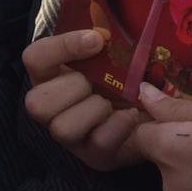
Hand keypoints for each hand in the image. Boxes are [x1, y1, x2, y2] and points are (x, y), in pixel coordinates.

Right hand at [23, 29, 144, 170]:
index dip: (61, 47)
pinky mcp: (93, 156)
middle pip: (36, 102)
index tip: (96, 40)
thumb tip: (101, 34)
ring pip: (62, 128)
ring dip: (95, 109)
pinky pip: (98, 141)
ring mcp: (69, 136)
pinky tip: (130, 116)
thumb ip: (101, 44)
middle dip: (74, 87)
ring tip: (113, 102)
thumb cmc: (128, 79)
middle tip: (99, 81)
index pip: (34, 57)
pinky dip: (119, 125)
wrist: (157, 114)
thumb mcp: (112, 56)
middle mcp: (51, 108)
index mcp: (50, 76)